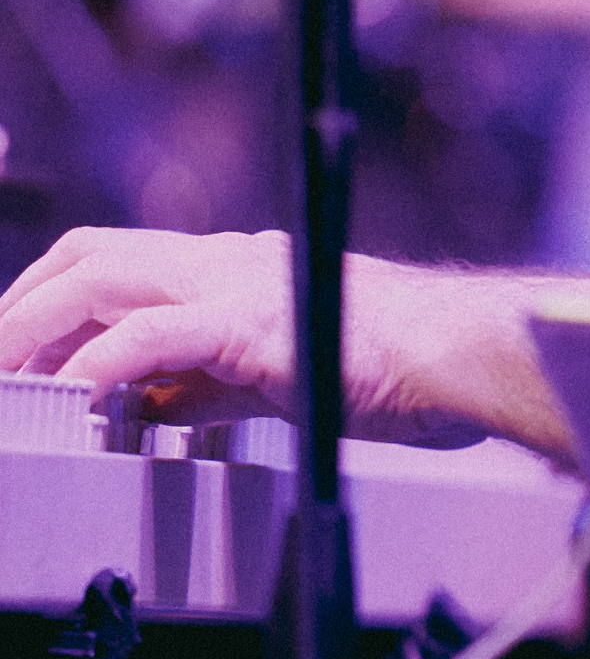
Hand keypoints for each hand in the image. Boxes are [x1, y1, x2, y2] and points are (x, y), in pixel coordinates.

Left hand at [0, 227, 589, 459]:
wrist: (473, 357)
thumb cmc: (412, 367)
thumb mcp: (291, 373)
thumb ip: (216, 383)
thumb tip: (151, 404)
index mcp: (245, 267)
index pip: (121, 261)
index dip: (53, 296)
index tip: (20, 348)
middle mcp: (234, 262)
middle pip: (92, 254)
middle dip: (22, 303)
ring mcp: (243, 286)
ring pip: (102, 278)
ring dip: (33, 324)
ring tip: (6, 373)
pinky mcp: (255, 326)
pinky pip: (154, 337)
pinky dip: (102, 361)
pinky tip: (80, 391)